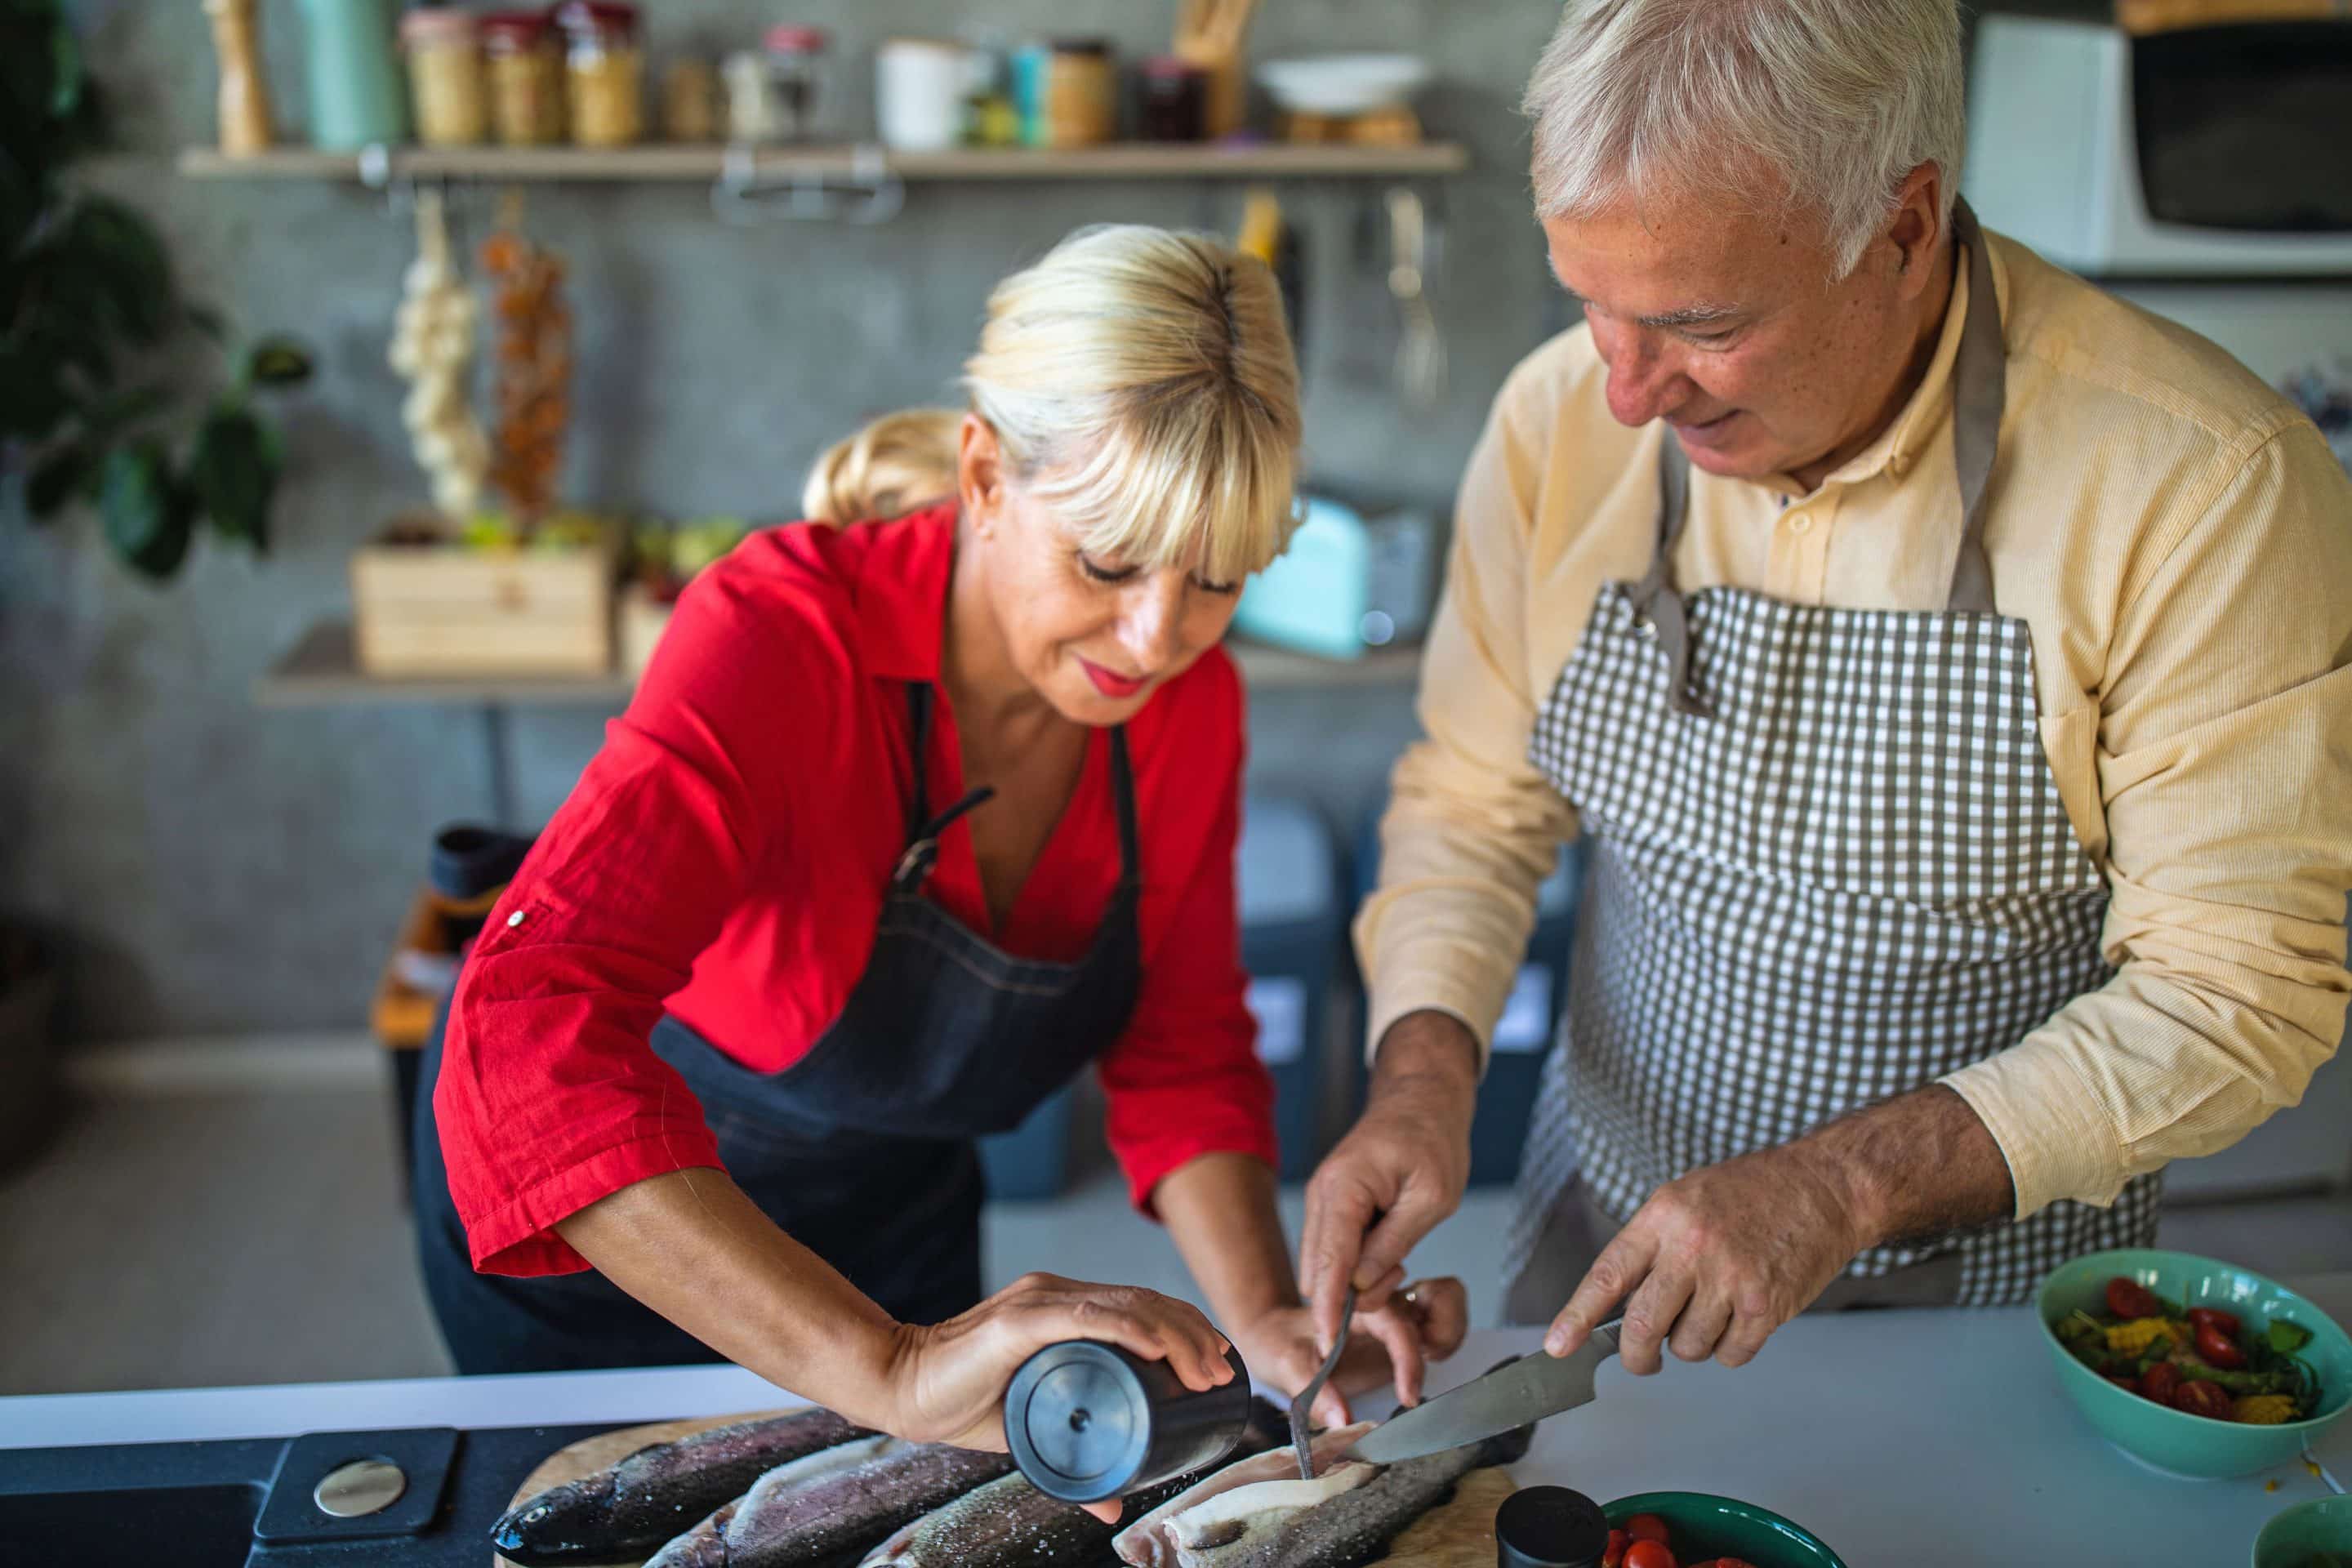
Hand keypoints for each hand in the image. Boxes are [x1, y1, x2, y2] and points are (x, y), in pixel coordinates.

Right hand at [881, 1272, 1233, 1520]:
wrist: (900, 1389)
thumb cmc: (963, 1402)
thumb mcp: (1031, 1433)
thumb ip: (1072, 1464)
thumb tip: (1113, 1508)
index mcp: (1064, 1309)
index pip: (1141, 1306)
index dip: (1186, 1328)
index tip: (1218, 1362)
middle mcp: (1057, 1294)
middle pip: (1144, 1301)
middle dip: (1192, 1333)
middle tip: (1222, 1373)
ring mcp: (1038, 1302)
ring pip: (1124, 1305)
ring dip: (1174, 1334)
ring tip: (1205, 1368)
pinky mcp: (1016, 1321)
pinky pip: (1083, 1317)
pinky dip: (1127, 1328)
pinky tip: (1157, 1346)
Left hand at [1233, 1277, 1469, 1424]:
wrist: (1274, 1337)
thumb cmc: (1279, 1344)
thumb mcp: (1285, 1366)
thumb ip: (1314, 1393)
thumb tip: (1344, 1421)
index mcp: (1356, 1304)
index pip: (1397, 1323)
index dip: (1410, 1360)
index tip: (1408, 1397)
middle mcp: (1383, 1302)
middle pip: (1440, 1294)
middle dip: (1447, 1328)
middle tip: (1428, 1364)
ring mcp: (1398, 1312)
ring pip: (1448, 1299)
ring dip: (1451, 1330)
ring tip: (1431, 1364)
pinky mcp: (1405, 1329)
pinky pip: (1442, 1318)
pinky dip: (1447, 1336)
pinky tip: (1422, 1369)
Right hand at [1298, 1011, 1478, 1351]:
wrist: (1422, 1097)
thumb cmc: (1433, 1139)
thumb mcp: (1431, 1197)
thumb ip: (1392, 1243)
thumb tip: (1363, 1286)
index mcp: (1345, 1188)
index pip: (1330, 1261)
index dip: (1330, 1308)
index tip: (1327, 1347)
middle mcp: (1324, 1194)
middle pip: (1318, 1268)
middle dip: (1348, 1295)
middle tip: (1399, 1282)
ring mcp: (1324, 1198)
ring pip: (1323, 1262)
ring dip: (1353, 1279)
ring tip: (1399, 1256)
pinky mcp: (1333, 1204)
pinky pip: (1333, 1248)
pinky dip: (1354, 1265)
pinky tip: (1387, 1252)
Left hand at [1545, 1143, 1867, 1374]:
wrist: (1824, 1185)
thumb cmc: (1752, 1192)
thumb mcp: (1685, 1200)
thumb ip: (1652, 1248)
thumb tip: (1618, 1309)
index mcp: (1663, 1217)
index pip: (1607, 1276)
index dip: (1575, 1317)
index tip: (1557, 1347)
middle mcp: (1692, 1247)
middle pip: (1643, 1327)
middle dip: (1637, 1357)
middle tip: (1643, 1361)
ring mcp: (1730, 1278)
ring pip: (1688, 1348)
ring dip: (1694, 1345)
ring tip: (1714, 1310)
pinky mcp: (1766, 1305)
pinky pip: (1731, 1355)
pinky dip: (1732, 1349)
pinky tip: (1743, 1317)